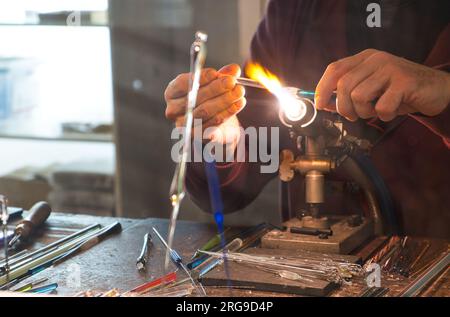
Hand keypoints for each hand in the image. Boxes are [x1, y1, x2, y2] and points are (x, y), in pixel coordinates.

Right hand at [164, 64, 245, 136]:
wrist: (217, 124)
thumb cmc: (211, 99)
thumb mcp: (216, 83)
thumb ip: (223, 75)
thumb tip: (234, 69)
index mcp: (172, 93)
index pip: (183, 83)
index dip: (200, 78)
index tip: (216, 73)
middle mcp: (173, 110)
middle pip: (195, 98)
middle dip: (216, 88)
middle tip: (231, 81)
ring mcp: (184, 125)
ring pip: (205, 111)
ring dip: (224, 100)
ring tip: (239, 91)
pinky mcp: (197, 136)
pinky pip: (213, 123)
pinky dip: (228, 112)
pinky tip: (238, 104)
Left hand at [315, 49, 449, 121]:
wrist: (436, 89)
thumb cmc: (399, 92)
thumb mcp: (371, 89)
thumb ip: (348, 92)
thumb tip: (322, 102)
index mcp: (365, 58)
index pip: (334, 69)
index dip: (322, 88)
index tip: (319, 104)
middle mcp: (376, 59)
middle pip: (343, 86)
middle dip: (343, 108)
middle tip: (353, 115)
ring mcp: (390, 68)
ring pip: (359, 96)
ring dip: (364, 112)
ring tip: (377, 110)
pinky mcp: (404, 81)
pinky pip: (381, 106)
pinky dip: (384, 115)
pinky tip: (392, 111)